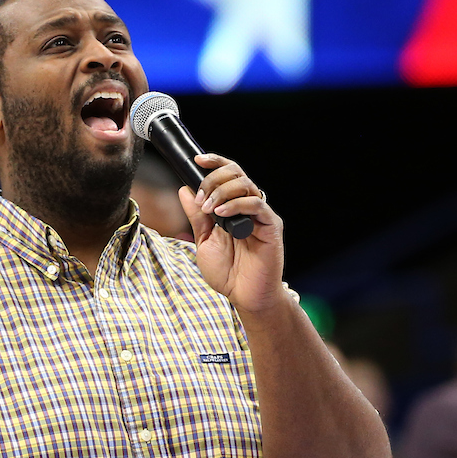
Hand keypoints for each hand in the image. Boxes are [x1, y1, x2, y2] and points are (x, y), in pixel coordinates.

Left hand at [178, 154, 283, 314]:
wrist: (245, 296)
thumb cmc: (228, 272)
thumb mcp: (204, 241)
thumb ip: (197, 217)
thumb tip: (184, 190)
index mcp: (234, 207)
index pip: (228, 175)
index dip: (215, 162)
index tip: (198, 161)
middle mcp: (249, 207)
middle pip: (237, 173)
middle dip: (214, 180)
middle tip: (201, 199)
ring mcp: (261, 215)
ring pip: (246, 184)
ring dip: (222, 192)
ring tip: (209, 209)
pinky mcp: (271, 226)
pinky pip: (256, 205)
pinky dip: (237, 205)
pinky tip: (221, 214)